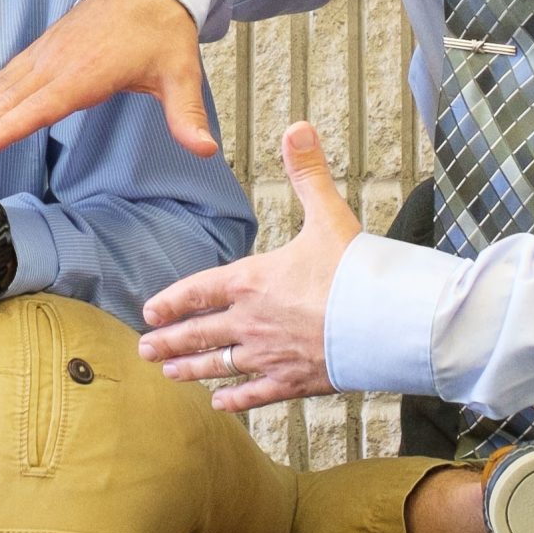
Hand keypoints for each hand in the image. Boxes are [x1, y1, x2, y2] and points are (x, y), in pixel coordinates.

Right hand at [0, 0, 214, 164]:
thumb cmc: (163, 31)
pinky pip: (4, 77)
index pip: (42, 106)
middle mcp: (58, 63)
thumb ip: (186, 114)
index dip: (8, 127)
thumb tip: (206, 149)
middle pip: (8, 100)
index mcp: (88, 72)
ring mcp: (46, 55)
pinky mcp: (42, 52)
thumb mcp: (182, 72)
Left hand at [136, 122, 359, 411]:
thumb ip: (307, 173)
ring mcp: (271, 355)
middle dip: (168, 341)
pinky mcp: (295, 381)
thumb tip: (297, 127)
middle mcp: (252, 321)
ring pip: (219, 366)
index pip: (198, 292)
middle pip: (199, 333)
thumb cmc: (359, 269)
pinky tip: (218, 404)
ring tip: (169, 374)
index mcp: (252, 281)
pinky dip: (234, 399)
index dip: (171, 301)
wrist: (389, 322)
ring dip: (190, 370)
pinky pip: (255, 393)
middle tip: (144, 350)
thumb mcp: (328, 214)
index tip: (149, 311)